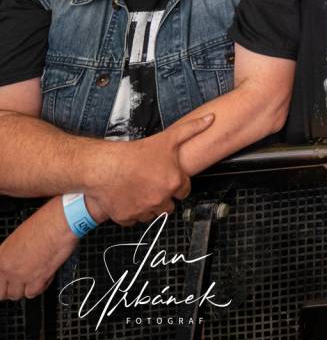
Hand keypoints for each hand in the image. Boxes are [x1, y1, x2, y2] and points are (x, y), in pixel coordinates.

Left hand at [0, 206, 79, 300]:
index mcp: (0, 257)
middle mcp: (7, 268)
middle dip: (12, 289)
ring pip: (17, 295)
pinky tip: (45, 276)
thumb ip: (11, 255)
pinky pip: (33, 293)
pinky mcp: (37, 279)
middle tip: (21, 282)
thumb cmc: (44, 224)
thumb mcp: (18, 238)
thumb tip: (14, 264)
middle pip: (2, 293)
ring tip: (35, 277)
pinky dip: (40, 287)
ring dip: (26, 288)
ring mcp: (21, 275)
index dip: (3, 284)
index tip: (8, 283)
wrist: (59, 223)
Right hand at [86, 114, 213, 224]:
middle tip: (154, 186)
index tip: (169, 181)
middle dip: (164, 197)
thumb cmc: (134, 154)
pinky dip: (132, 213)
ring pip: (153, 215)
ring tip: (142, 192)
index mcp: (174, 183)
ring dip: (150, 207)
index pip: (184, 192)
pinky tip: (129, 199)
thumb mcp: (168, 138)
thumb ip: (192, 129)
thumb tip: (210, 119)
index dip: (178, 185)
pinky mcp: (127, 217)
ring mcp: (144, 210)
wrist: (104, 167)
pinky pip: (134, 220)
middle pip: (169, 206)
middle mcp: (161, 199)